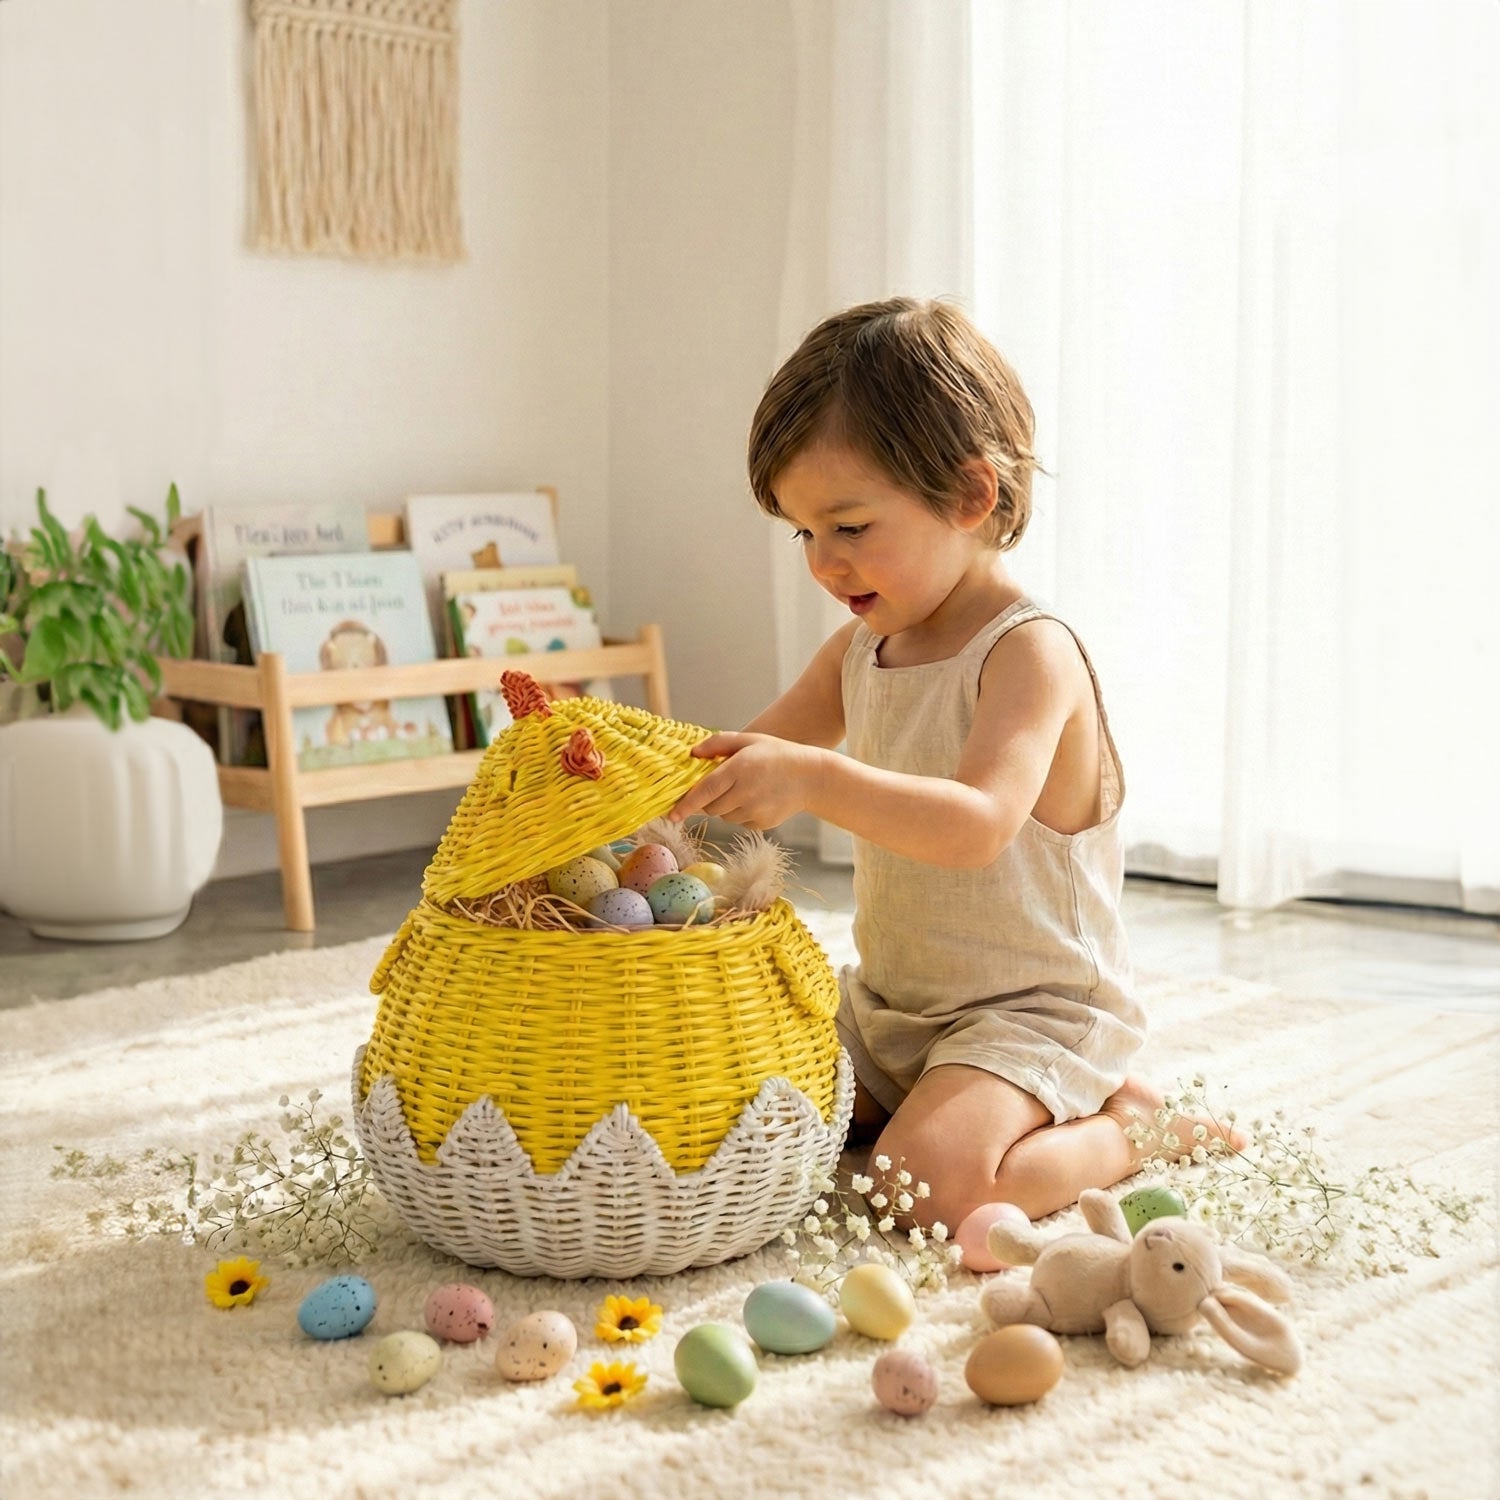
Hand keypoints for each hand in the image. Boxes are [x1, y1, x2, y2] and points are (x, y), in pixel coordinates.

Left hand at [669, 732, 821, 829]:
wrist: (811, 777)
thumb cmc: (777, 754)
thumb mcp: (749, 740)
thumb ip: (718, 743)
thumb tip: (693, 753)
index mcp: (740, 769)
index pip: (705, 791)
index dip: (686, 804)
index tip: (672, 814)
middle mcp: (746, 792)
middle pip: (710, 807)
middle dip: (708, 799)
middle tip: (723, 785)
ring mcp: (755, 810)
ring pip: (724, 816)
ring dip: (725, 805)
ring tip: (745, 789)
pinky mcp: (762, 823)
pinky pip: (740, 821)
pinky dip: (741, 812)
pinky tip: (757, 798)